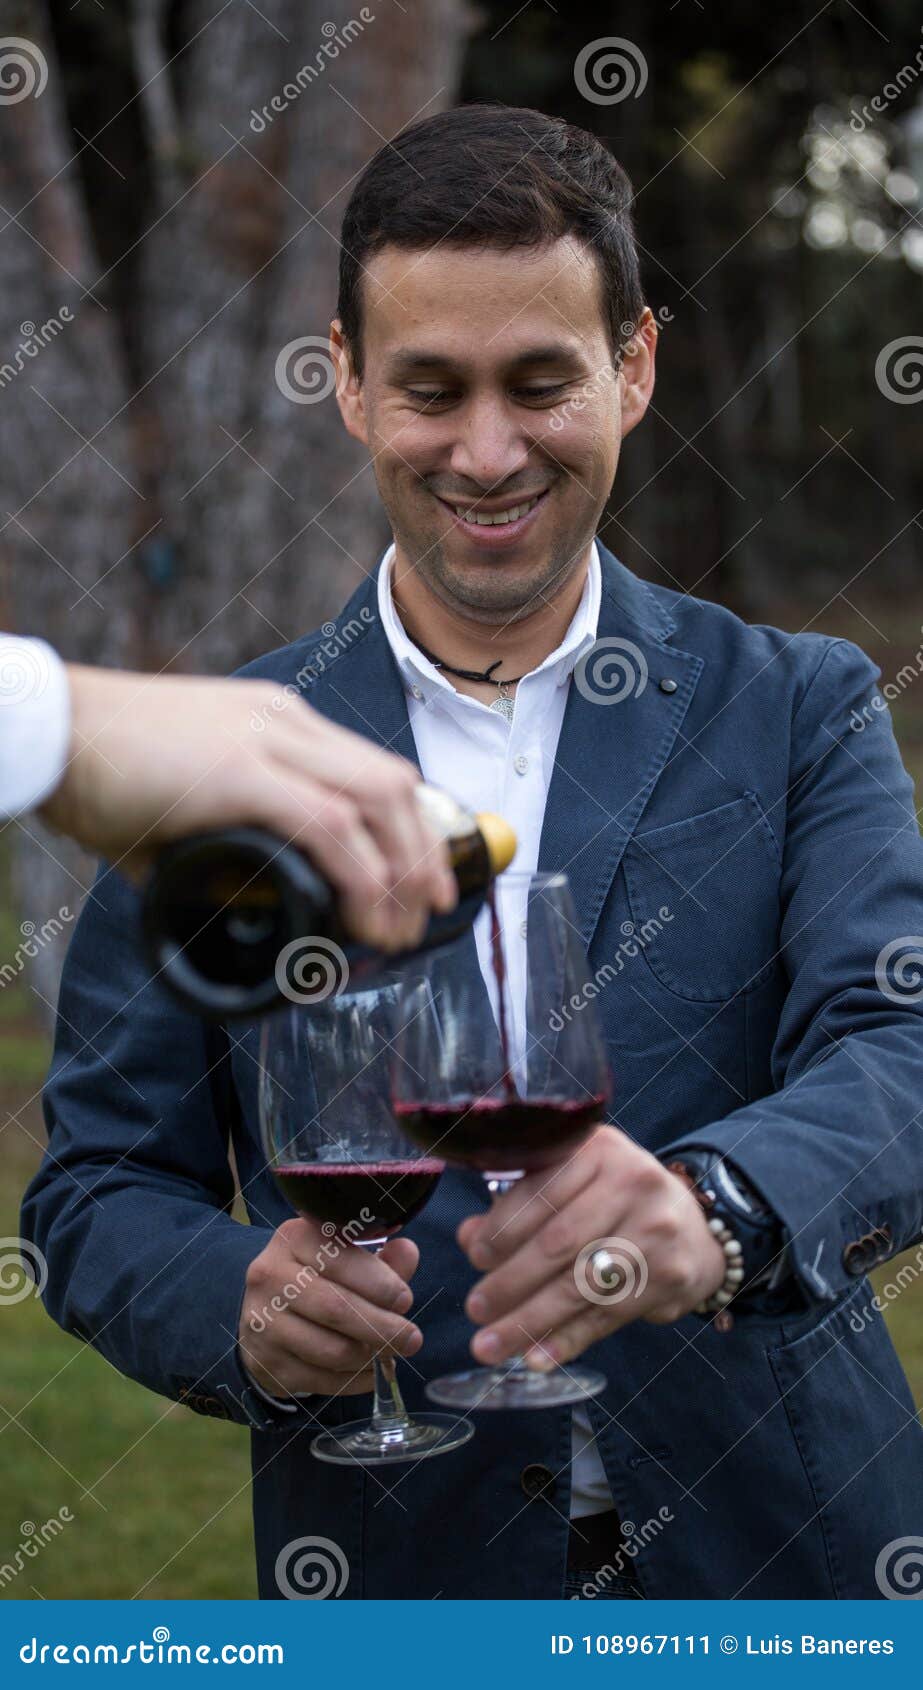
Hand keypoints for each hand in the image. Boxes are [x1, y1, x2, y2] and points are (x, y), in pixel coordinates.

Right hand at [39, 666, 456, 949]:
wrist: (46, 731)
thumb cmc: (100, 771)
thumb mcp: (181, 808)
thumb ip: (215, 848)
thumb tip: (235, 901)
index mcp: (277, 722)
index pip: (372, 768)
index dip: (411, 826)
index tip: (421, 878)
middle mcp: (285, 723)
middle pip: (393, 782)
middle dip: (426, 850)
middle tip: (431, 909)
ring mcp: (267, 742)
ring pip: (378, 799)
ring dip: (404, 869)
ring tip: (400, 928)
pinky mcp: (241, 772)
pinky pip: (329, 824)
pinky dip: (360, 873)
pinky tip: (363, 913)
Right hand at [237, 1217, 422, 1398]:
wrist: (267, 1315)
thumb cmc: (319, 1278)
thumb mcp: (346, 1257)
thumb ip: (382, 1259)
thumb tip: (408, 1253)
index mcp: (293, 1239)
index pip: (340, 1260)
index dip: (380, 1283)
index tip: (405, 1300)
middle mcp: (270, 1277)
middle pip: (337, 1309)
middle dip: (383, 1327)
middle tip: (412, 1339)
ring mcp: (262, 1322)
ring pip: (332, 1350)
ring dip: (370, 1357)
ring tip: (389, 1353)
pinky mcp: (266, 1363)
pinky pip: (322, 1380)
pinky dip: (355, 1380)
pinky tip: (369, 1371)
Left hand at [456, 1124, 725, 1370]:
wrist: (694, 1229)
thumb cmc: (614, 1203)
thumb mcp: (571, 1187)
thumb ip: (518, 1206)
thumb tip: (469, 1237)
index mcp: (597, 1149)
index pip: (541, 1190)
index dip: (502, 1228)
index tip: (475, 1256)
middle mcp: (632, 1181)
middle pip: (558, 1241)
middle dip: (509, 1281)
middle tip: (475, 1309)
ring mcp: (656, 1230)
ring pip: (579, 1284)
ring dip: (529, 1321)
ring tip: (490, 1345)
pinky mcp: (669, 1275)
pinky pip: (606, 1316)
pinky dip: (567, 1340)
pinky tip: (536, 1357)